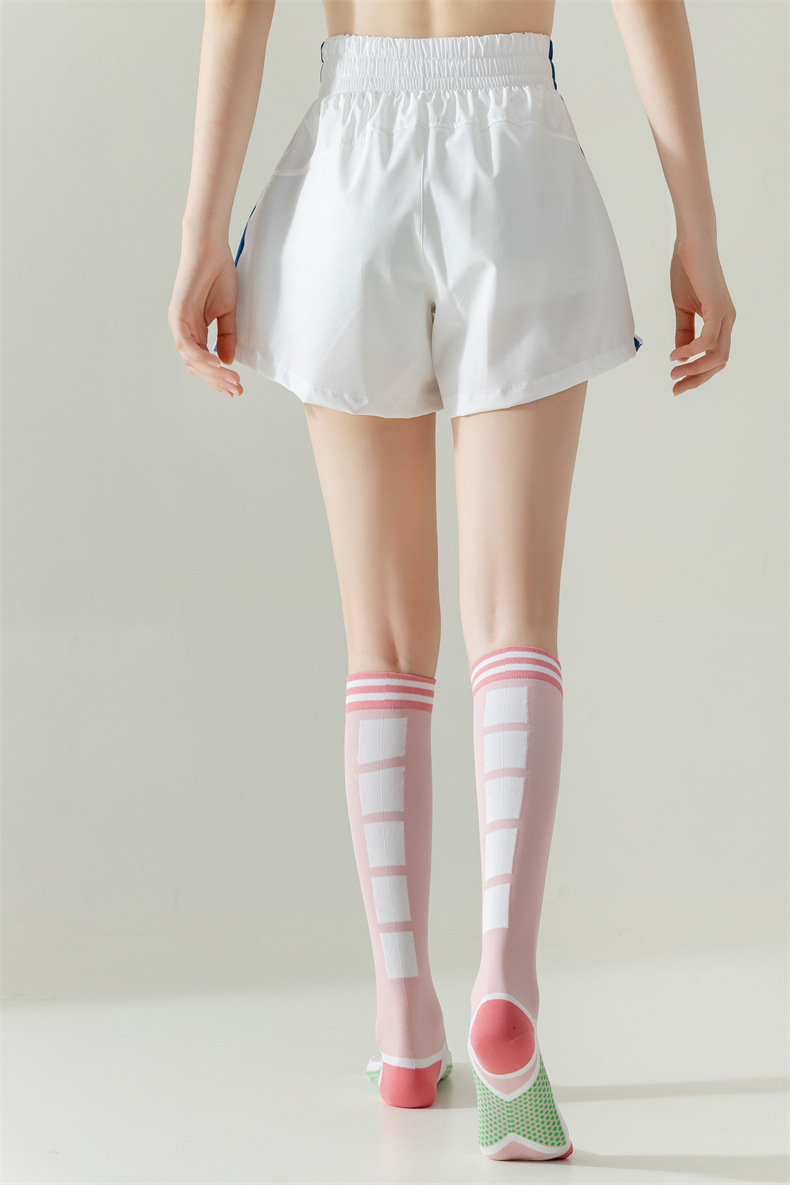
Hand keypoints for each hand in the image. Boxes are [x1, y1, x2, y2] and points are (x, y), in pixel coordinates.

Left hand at [168, 237, 243, 397]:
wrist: (211, 249)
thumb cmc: (218, 275)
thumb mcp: (228, 313)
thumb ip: (226, 337)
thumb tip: (227, 362)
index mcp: (193, 329)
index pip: (203, 361)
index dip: (218, 377)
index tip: (236, 388)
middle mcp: (182, 329)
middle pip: (196, 365)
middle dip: (217, 381)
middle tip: (236, 391)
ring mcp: (178, 322)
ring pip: (191, 358)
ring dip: (212, 373)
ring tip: (232, 381)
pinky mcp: (178, 314)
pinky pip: (187, 343)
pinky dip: (201, 356)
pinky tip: (218, 365)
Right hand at [668, 234, 735, 395]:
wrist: (691, 243)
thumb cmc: (687, 270)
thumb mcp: (683, 308)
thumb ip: (684, 331)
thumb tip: (681, 356)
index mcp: (721, 321)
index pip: (715, 357)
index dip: (697, 374)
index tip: (676, 383)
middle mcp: (728, 320)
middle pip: (718, 362)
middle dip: (697, 378)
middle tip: (675, 387)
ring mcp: (725, 314)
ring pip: (717, 355)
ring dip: (694, 369)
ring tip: (673, 373)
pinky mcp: (717, 306)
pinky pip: (708, 339)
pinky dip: (691, 350)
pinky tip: (675, 354)